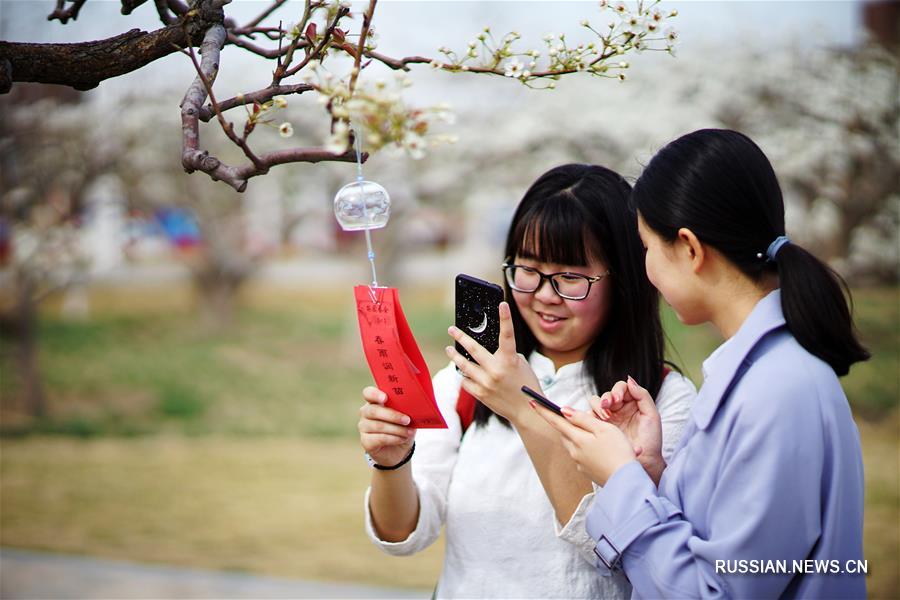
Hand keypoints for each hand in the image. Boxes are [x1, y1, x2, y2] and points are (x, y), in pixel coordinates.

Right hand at [358, 386, 415, 467]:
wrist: (399, 450)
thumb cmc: (401, 427)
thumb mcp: (406, 416)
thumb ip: (406, 409)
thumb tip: (415, 406)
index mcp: (375, 401)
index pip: (368, 393)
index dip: (375, 394)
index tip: (385, 398)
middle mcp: (366, 412)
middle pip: (374, 410)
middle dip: (393, 415)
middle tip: (407, 420)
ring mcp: (363, 427)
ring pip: (379, 426)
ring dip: (397, 429)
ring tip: (409, 432)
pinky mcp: (366, 441)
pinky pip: (380, 438)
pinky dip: (393, 438)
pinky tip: (402, 439)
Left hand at [445, 302, 540, 422]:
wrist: (526, 411)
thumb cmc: (524, 384)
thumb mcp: (520, 365)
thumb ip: (505, 354)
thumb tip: (488, 347)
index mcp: (510, 360)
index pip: (507, 335)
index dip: (505, 318)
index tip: (501, 304)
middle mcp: (496, 370)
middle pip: (473, 349)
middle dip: (460, 337)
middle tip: (452, 329)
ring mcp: (486, 383)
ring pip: (463, 365)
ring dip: (455, 356)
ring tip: (449, 350)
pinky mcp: (480, 394)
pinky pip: (465, 380)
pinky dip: (465, 375)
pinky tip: (464, 372)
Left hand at [530, 402, 636, 485]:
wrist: (625, 482)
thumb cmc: (618, 452)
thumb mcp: (603, 429)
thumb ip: (583, 419)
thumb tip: (564, 411)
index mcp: (577, 439)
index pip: (556, 421)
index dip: (544, 411)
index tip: (532, 401)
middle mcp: (574, 451)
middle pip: (565, 432)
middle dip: (566, 424)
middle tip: (573, 416)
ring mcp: (579, 463)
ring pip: (573, 443)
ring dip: (578, 436)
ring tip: (597, 435)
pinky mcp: (586, 471)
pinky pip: (582, 455)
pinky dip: (588, 448)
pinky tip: (603, 450)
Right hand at [591, 376, 664, 484]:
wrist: (645, 462)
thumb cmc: (651, 440)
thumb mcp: (652, 416)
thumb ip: (643, 396)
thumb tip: (629, 380)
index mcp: (632, 403)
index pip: (621, 388)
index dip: (618, 390)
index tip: (618, 399)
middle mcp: (619, 408)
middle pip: (607, 394)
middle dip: (606, 398)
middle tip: (608, 407)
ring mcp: (608, 418)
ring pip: (595, 403)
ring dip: (598, 406)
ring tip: (605, 417)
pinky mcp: (599, 428)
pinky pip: (589, 417)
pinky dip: (589, 416)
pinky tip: (596, 422)